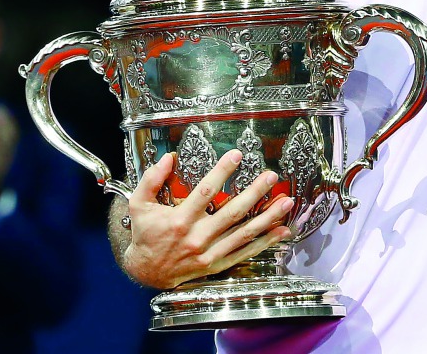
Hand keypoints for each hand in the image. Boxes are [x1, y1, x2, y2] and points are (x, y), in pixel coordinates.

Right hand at [123, 149, 294, 288]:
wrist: (146, 272)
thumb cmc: (146, 234)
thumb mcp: (140, 204)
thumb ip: (151, 179)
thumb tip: (169, 157)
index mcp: (180, 220)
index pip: (206, 191)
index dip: (222, 171)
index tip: (237, 155)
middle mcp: (198, 237)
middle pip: (232, 212)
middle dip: (254, 192)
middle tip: (271, 176)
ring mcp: (209, 253)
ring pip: (244, 233)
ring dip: (268, 217)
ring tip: (286, 201)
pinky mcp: (217, 265)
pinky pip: (245, 252)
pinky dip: (265, 242)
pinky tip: (282, 231)